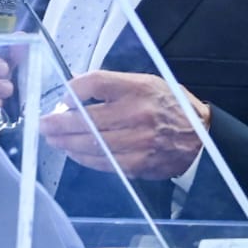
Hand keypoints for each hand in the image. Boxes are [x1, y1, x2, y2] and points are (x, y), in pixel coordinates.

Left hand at [37, 70, 210, 179]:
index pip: (94, 84)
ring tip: (53, 139)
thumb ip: (114, 86)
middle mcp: (137, 114)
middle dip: (58, 123)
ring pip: (91, 143)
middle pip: (86, 118)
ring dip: (66, 143)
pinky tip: (73, 152)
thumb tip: (76, 94)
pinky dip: (83, 158)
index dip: (72, 90)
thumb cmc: (171, 106)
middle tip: (43, 124)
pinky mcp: (138, 164)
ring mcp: (137, 141)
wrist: (203, 138)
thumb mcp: (147, 83)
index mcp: (139, 88)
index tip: (62, 97)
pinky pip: (103, 162)